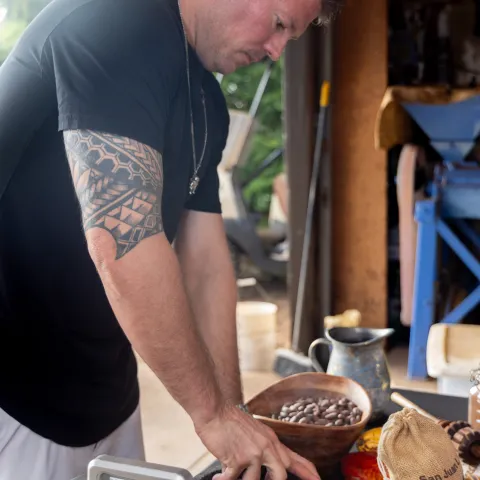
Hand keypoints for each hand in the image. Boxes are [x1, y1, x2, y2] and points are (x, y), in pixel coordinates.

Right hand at [195, 403, 320, 479]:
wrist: (214, 410)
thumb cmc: (230, 420)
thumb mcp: (255, 430)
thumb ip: (264, 447)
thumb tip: (265, 465)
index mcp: (271, 440)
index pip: (295, 459)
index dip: (309, 473)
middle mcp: (265, 446)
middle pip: (280, 475)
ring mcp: (253, 453)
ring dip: (239, 479)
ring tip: (229, 474)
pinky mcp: (238, 459)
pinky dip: (224, 479)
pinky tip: (219, 476)